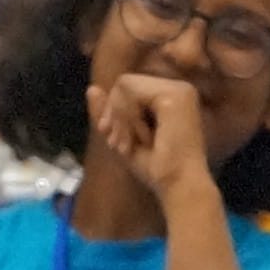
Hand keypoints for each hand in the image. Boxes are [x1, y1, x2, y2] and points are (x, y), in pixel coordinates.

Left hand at [92, 72, 220, 222]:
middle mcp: (178, 88)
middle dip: (115, 114)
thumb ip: (109, 113)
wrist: (178, 187)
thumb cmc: (157, 169)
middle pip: (125, 82)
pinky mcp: (174, 95)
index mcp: (171, 96)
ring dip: (121, 118)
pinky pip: (131, 91)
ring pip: (126, 85)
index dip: (113, 111)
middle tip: (120, 144)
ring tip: (131, 144)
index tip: (113, 140)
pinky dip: (128, 117)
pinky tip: (142, 138)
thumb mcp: (124, 137)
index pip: (128, 87)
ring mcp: (178, 89)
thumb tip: (91, 88)